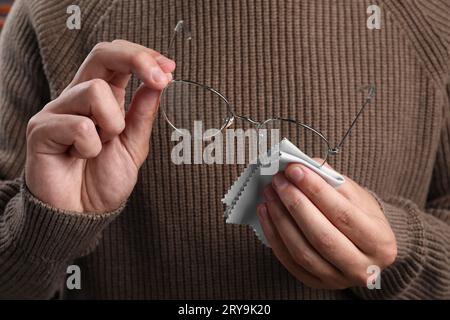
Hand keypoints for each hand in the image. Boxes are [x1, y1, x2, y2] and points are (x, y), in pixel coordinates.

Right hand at [25, 40, 174, 212]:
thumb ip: (143, 115)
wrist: (81, 214)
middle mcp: (78, 98)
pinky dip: (91, 146)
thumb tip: (158, 82)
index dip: (144, 56)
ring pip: (94, 90)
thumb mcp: (134, 146)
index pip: (117, 58)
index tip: (170, 68)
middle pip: (102, 53)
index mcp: (102, 99)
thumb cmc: (103, 181)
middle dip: (136, 59)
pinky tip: (81, 157)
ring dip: (112, 123)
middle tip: (160, 79)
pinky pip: (78, 125)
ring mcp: (58, 111)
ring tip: (103, 146)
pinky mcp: (41, 129)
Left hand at [257, 162, 396, 288]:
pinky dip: (274, 235)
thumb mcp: (356, 196)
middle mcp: (362, 268)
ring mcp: (337, 280)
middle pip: (322, 236)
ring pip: (302, 251)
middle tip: (279, 181)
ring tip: (270, 194)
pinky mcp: (315, 283)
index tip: (295, 170)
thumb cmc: (360, 216)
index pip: (343, 214)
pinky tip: (267, 212)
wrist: (363, 246)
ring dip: (280, 218)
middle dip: (295, 204)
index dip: (316, 190)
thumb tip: (302, 166)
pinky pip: (288, 261)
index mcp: (380, 242)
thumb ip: (331, 180)